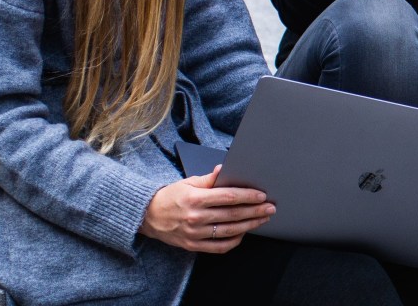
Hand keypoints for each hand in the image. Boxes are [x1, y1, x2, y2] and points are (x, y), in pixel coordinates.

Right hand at [139, 166, 274, 253]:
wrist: (147, 216)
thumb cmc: (170, 197)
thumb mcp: (188, 182)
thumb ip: (209, 179)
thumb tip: (224, 169)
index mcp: (195, 199)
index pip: (228, 197)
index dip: (248, 196)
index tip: (262, 195)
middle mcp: (195, 217)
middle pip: (233, 214)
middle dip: (255, 211)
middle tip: (270, 208)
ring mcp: (194, 233)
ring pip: (230, 231)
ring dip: (250, 225)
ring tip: (263, 219)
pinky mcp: (193, 245)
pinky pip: (219, 247)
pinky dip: (234, 241)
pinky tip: (244, 233)